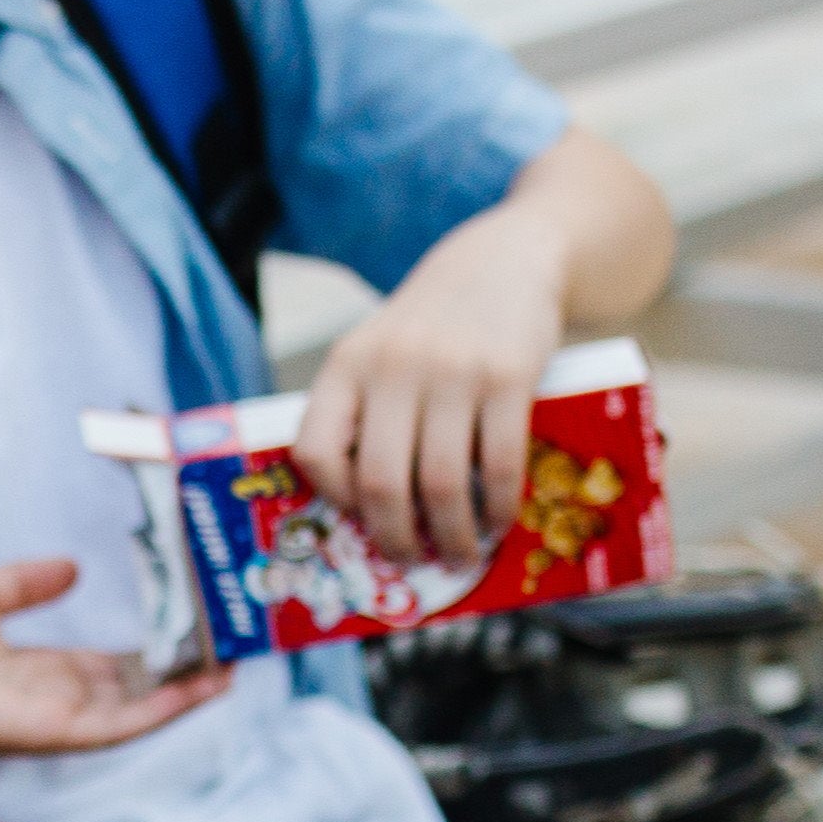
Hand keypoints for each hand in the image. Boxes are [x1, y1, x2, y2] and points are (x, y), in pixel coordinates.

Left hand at [0, 559, 226, 761]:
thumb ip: (26, 583)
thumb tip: (71, 567)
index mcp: (38, 670)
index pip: (108, 666)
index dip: (150, 651)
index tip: (189, 630)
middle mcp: (55, 699)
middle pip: (133, 689)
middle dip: (181, 672)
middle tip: (229, 648)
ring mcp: (59, 719)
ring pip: (139, 710)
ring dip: (186, 692)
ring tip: (233, 668)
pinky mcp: (57, 733)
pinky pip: (123, 725)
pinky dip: (164, 708)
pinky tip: (201, 689)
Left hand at [292, 203, 567, 570]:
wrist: (504, 261)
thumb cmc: (430, 327)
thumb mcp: (375, 352)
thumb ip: (361, 412)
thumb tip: (362, 511)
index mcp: (345, 367)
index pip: (313, 450)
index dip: (332, 500)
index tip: (355, 524)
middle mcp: (392, 368)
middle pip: (379, 481)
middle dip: (393, 537)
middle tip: (409, 561)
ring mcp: (452, 372)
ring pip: (441, 482)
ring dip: (450, 534)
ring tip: (458, 555)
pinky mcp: (509, 376)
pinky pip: (500, 462)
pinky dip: (497, 506)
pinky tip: (496, 522)